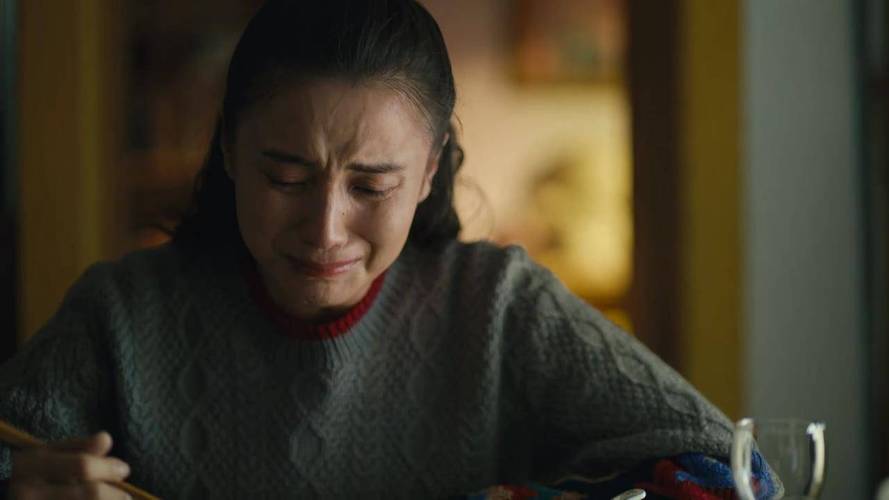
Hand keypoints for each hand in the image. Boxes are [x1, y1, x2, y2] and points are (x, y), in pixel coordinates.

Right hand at [9, 431, 132, 498]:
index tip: (125, 470)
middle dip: (113, 494)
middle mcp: (29, 493)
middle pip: (89, 493)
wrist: (8, 498)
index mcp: (32, 466)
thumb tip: (106, 439)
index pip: (82, 466)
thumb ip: (79, 447)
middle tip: (125, 496)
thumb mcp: (49, 454)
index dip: (108, 468)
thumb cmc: (33, 473)